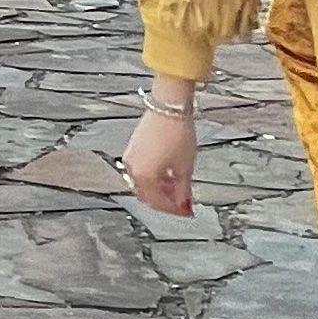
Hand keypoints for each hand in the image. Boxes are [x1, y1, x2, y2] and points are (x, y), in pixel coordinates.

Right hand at [124, 94, 196, 219]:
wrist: (169, 106)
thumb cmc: (176, 133)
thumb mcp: (185, 166)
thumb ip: (183, 190)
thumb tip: (184, 204)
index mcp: (144, 178)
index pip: (158, 202)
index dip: (174, 210)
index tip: (187, 212)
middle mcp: (133, 169)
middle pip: (148, 195)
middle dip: (165, 201)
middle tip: (182, 204)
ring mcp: (131, 157)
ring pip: (143, 183)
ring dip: (160, 189)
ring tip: (177, 188)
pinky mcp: (133, 147)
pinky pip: (141, 170)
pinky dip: (154, 176)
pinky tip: (168, 173)